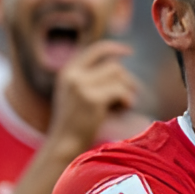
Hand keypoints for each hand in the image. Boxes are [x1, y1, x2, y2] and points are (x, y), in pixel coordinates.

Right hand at [47, 41, 136, 160]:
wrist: (64, 145)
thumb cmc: (75, 124)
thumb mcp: (75, 95)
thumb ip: (89, 79)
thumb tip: (117, 66)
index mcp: (68, 72)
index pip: (95, 50)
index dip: (114, 48)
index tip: (129, 51)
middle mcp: (73, 75)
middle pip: (113, 66)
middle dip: (126, 80)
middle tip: (130, 95)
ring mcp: (81, 86)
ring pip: (118, 76)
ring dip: (127, 90)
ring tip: (124, 104)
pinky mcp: (92, 99)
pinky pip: (120, 91)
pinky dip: (127, 99)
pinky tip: (124, 108)